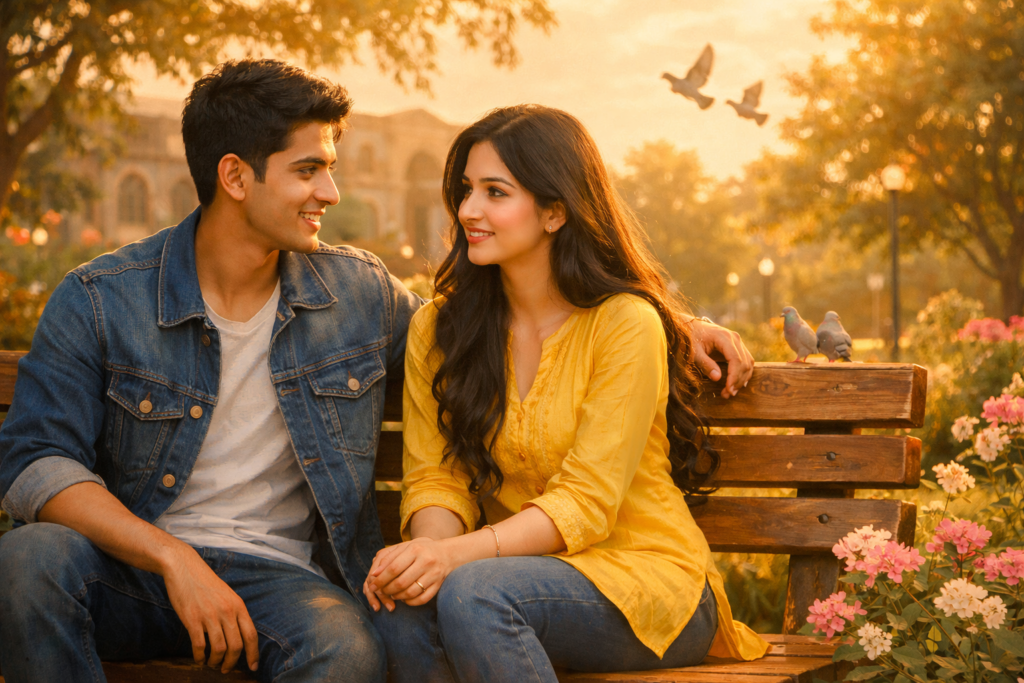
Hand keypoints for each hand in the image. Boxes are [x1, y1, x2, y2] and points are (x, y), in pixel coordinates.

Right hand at [161, 544, 258, 672]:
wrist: (184, 567)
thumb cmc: (205, 582)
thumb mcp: (227, 595)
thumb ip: (234, 613)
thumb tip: (239, 636)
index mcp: (238, 605)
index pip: (251, 635)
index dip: (254, 654)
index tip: (253, 667)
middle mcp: (227, 611)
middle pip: (236, 647)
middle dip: (232, 663)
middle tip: (225, 669)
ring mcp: (210, 616)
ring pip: (219, 649)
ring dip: (215, 662)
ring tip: (211, 664)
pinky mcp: (192, 619)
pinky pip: (200, 646)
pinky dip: (200, 657)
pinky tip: (198, 659)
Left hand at [363, 538, 452, 609]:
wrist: (448, 553)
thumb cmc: (422, 550)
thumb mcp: (406, 548)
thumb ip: (389, 559)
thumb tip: (374, 574)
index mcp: (415, 550)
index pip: (393, 568)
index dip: (380, 579)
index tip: (372, 586)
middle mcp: (426, 561)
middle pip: (401, 582)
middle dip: (387, 590)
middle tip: (382, 591)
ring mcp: (434, 574)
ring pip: (410, 593)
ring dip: (397, 597)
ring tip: (392, 594)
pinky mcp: (439, 585)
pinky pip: (422, 599)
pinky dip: (410, 602)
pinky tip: (405, 598)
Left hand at [689, 318, 753, 397]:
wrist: (690, 326)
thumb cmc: (690, 338)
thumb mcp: (694, 352)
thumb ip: (705, 364)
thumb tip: (718, 378)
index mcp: (724, 337)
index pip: (736, 359)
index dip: (734, 377)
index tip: (728, 390)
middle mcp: (735, 338)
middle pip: (744, 363)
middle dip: (737, 381)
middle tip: (727, 394)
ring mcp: (738, 342)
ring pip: (748, 363)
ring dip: (741, 379)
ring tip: (730, 392)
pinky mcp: (737, 346)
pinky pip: (746, 361)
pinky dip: (743, 373)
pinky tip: (736, 384)